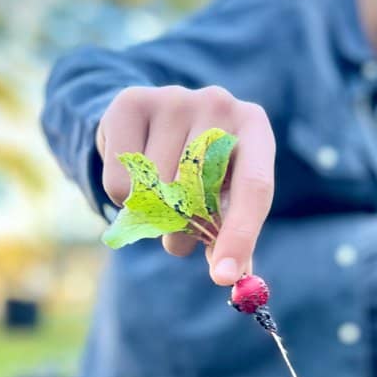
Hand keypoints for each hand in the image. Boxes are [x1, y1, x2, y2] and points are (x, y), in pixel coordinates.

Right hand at [95, 85, 274, 284]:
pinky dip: (124, 199)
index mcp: (254, 128)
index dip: (240, 236)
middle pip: (199, 193)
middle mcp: (219, 104)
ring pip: (157, 189)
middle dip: (186, 229)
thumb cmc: (203, 169)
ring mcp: (174, 99)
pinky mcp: (131, 103)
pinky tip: (135, 175)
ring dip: (154, 215)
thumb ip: (230, 235)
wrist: (155, 119)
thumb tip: (231, 275)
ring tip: (159, 199)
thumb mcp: (226, 196)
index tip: (224, 277)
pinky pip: (121, 181)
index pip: (254, 188)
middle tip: (181, 237)